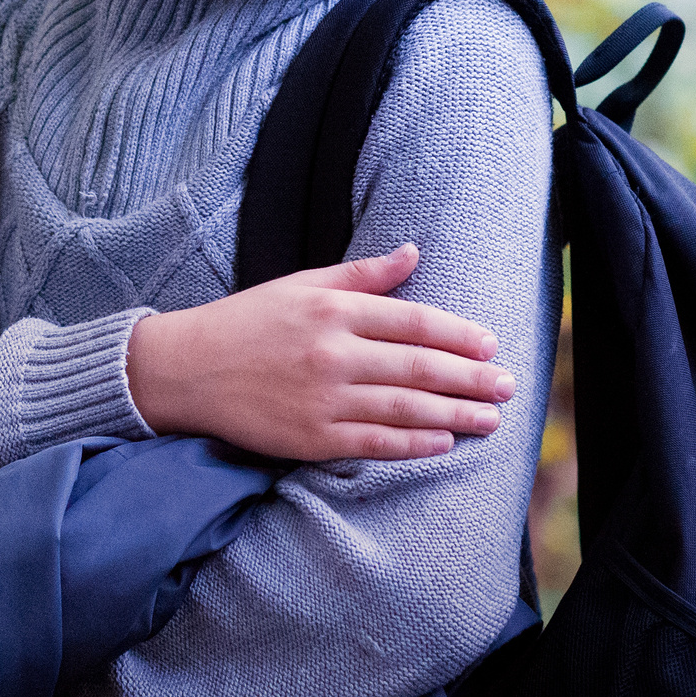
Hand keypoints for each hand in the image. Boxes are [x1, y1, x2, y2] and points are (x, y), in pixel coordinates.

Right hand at [125, 244, 513, 460]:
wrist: (187, 369)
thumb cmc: (248, 321)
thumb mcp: (302, 283)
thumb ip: (362, 274)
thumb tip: (413, 252)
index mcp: (333, 309)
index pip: (413, 320)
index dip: (458, 334)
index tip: (490, 345)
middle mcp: (333, 352)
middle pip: (419, 366)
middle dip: (470, 378)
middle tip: (508, 386)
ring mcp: (323, 398)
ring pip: (404, 407)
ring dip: (455, 414)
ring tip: (490, 418)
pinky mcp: (310, 437)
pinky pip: (373, 442)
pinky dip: (413, 444)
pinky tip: (443, 443)